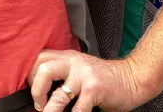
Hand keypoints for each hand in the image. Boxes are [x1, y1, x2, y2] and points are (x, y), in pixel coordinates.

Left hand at [28, 49, 146, 111]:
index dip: (30, 74)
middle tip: (38, 104)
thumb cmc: (104, 78)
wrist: (132, 78)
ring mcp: (84, 76)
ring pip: (58, 95)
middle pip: (44, 70)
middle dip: (36, 90)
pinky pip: (77, 108)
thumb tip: (41, 91)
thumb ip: (63, 74)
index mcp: (67, 57)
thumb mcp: (80, 69)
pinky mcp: (95, 90)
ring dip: (50, 110)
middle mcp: (74, 63)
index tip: (30, 89)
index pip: (40, 58)